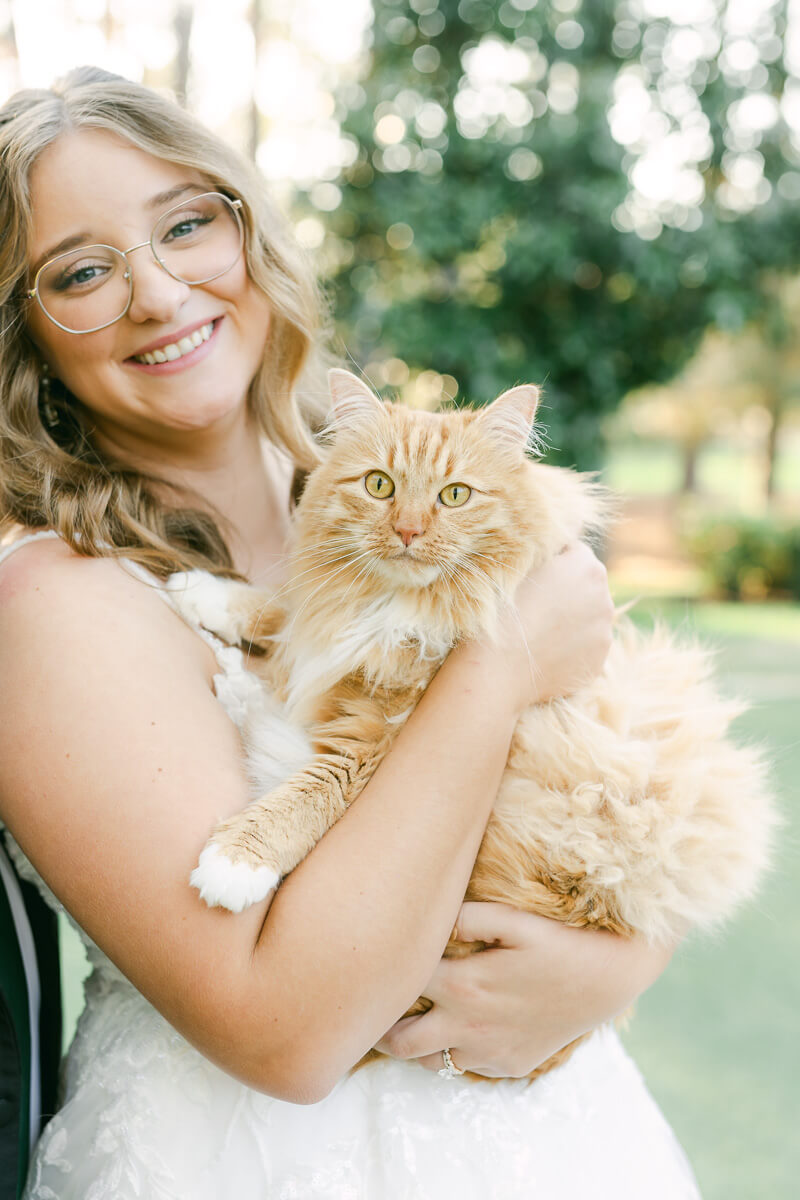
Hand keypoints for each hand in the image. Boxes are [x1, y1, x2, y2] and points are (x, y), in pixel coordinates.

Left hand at [375, 901, 674, 1078]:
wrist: (607, 978)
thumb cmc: (557, 942)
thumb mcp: (513, 920)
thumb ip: (467, 917)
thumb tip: (431, 918)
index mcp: (462, 985)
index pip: (399, 989)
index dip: (382, 978)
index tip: (374, 968)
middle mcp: (468, 1026)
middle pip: (400, 1042)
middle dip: (380, 1029)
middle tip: (373, 1011)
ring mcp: (489, 1052)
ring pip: (430, 1062)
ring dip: (418, 1044)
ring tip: (417, 1019)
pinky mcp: (508, 1065)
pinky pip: (467, 1066)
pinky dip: (456, 1050)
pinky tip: (463, 1025)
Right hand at [465, 541, 614, 712]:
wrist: (498, 669)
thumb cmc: (501, 611)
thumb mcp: (516, 564)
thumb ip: (544, 547)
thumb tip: (561, 532)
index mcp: (587, 566)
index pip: (574, 552)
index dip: (550, 561)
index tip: (530, 575)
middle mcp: (604, 598)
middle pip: (586, 586)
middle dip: (565, 590)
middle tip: (532, 604)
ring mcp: (603, 634)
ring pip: (587, 618)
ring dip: (569, 620)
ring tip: (536, 632)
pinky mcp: (596, 663)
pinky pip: (584, 648)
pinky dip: (568, 648)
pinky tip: (543, 652)